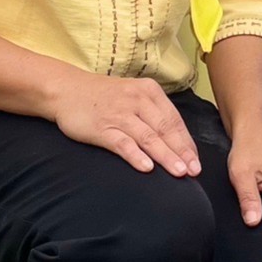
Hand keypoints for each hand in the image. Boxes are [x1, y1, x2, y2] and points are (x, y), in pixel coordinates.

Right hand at [53, 73, 200, 177]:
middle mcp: (137, 100)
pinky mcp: (102, 127)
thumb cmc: (103, 97)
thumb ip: (152, 114)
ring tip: (179, 172)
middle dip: (182, 152)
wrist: (66, 89)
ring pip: (148, 137)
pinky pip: (122, 143)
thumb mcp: (132, 96)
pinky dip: (136, 155)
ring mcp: (119, 114)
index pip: (174, 120)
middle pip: (165, 129)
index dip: (187, 142)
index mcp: (149, 92)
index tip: (196, 161)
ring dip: (165, 156)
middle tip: (194, 171)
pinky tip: (147, 168)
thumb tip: (175, 141)